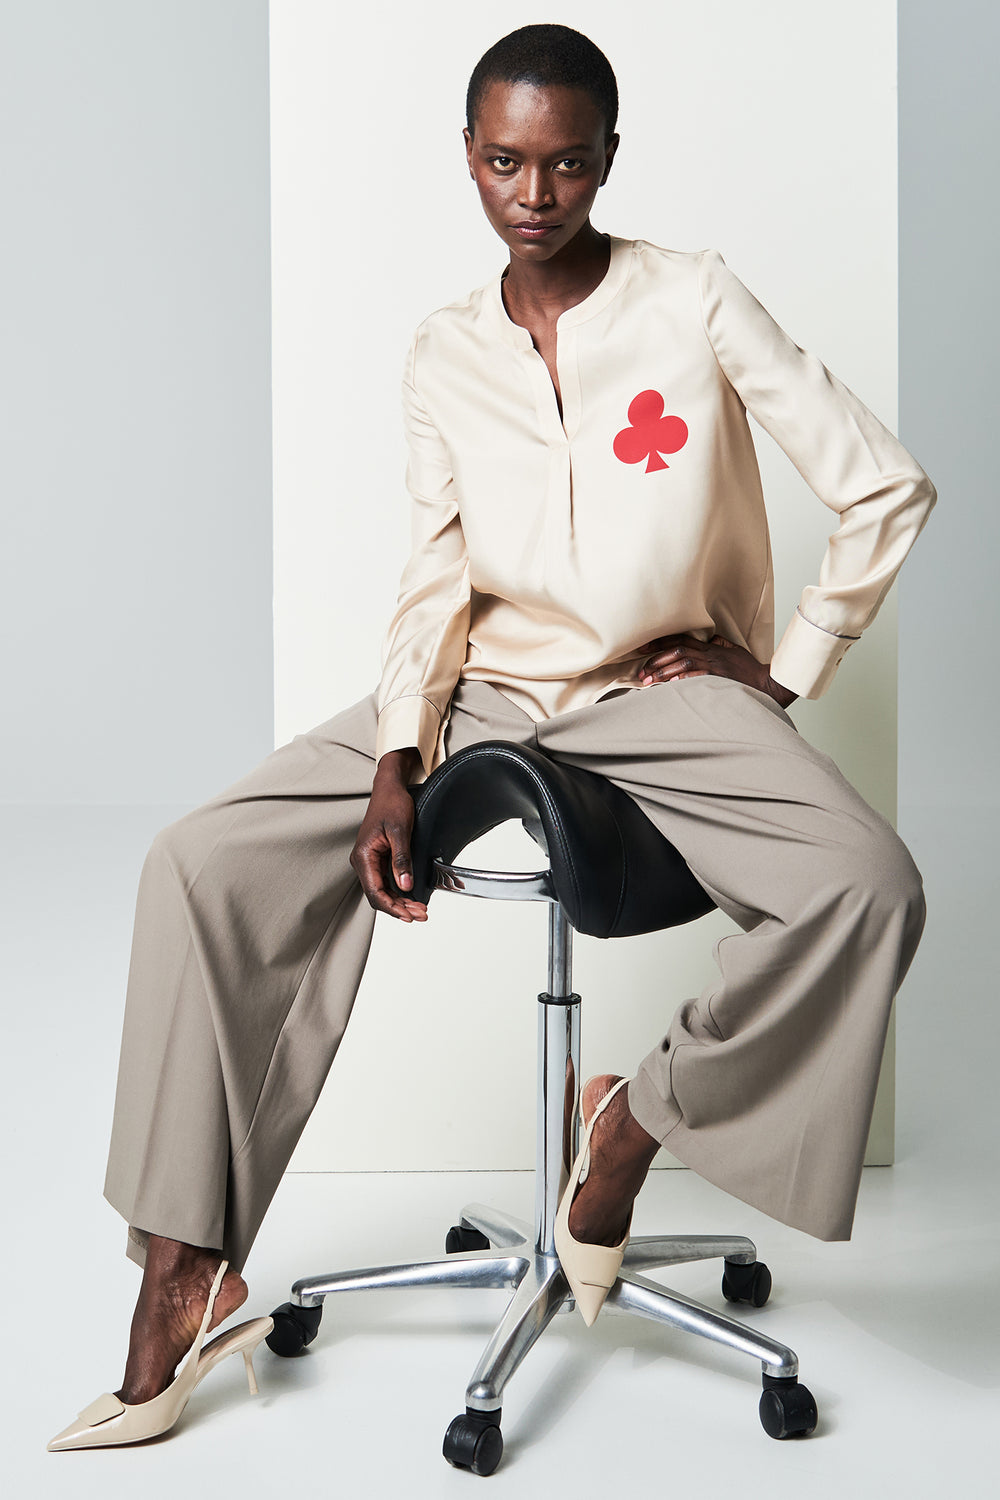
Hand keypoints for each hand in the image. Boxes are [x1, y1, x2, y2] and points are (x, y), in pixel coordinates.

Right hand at [350, 748, 428, 922]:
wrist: (389, 788)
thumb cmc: (392, 804)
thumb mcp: (400, 831)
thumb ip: (401, 859)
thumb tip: (405, 885)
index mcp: (363, 856)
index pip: (374, 891)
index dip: (392, 907)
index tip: (408, 915)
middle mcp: (363, 860)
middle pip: (378, 895)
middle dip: (399, 908)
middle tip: (420, 914)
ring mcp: (370, 860)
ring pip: (383, 890)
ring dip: (400, 902)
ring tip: (419, 910)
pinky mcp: (378, 858)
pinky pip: (386, 881)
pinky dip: (399, 891)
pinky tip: (412, 897)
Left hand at [636, 633, 797, 709]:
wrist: (766, 682)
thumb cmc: (749, 669)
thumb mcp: (733, 650)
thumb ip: (718, 643)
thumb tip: (708, 639)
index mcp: (709, 648)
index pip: (680, 640)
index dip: (659, 643)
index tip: (641, 648)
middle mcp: (710, 655)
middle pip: (677, 652)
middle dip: (656, 660)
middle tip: (640, 672)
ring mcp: (714, 667)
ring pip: (684, 663)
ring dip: (664, 672)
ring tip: (648, 681)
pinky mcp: (719, 679)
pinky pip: (698, 677)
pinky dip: (683, 680)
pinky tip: (670, 685)